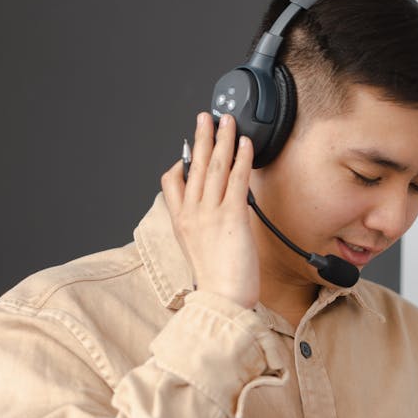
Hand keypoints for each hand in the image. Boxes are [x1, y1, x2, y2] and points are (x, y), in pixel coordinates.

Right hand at [160, 113, 258, 308]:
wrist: (222, 300)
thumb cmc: (218, 282)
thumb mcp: (199, 251)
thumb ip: (201, 227)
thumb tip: (213, 210)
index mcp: (181, 222)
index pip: (171, 182)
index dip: (179, 162)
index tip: (188, 149)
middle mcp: (192, 213)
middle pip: (194, 166)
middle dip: (201, 138)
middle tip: (207, 117)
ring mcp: (210, 214)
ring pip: (214, 167)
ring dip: (222, 139)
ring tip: (227, 121)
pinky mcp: (232, 217)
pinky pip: (236, 180)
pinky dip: (241, 159)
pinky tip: (245, 144)